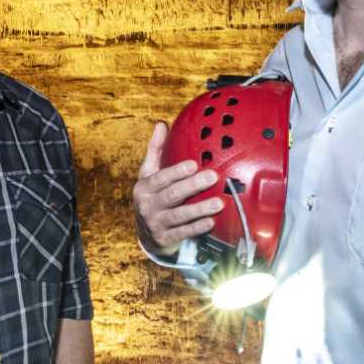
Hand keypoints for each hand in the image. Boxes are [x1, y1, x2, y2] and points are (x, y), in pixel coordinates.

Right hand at [132, 121, 221, 254]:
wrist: (146, 234)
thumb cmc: (152, 196)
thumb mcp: (148, 174)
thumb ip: (156, 150)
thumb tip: (161, 124)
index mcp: (144, 187)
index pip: (160, 178)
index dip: (176, 172)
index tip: (193, 164)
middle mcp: (148, 205)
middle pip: (172, 195)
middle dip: (193, 186)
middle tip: (213, 176)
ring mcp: (156, 223)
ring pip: (179, 216)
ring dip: (200, 209)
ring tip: (219, 202)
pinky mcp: (165, 239)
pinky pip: (184, 233)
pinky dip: (197, 227)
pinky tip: (211, 222)